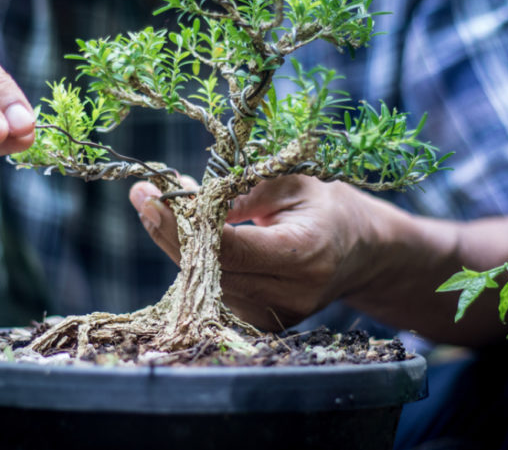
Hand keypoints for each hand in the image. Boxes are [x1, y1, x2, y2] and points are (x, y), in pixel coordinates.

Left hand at [129, 175, 391, 330]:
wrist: (362, 252)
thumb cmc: (326, 208)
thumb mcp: (291, 183)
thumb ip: (241, 192)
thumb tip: (185, 201)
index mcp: (305, 253)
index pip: (230, 248)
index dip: (184, 225)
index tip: (149, 196)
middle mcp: (290, 294)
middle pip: (210, 270)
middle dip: (171, 232)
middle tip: (146, 196)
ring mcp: (276, 316)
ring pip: (206, 285)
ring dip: (181, 247)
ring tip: (172, 209)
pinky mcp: (264, 325)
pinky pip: (215, 294)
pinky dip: (198, 265)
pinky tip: (195, 238)